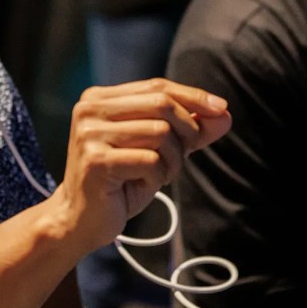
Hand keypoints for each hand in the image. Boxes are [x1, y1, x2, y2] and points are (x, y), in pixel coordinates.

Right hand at [51, 79, 230, 251]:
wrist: (81, 220)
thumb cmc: (120, 182)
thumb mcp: (157, 150)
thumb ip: (188, 130)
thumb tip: (225, 114)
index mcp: (99, 98)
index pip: (157, 87)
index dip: (193, 96)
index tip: (221, 109)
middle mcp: (90, 109)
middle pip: (161, 104)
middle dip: (186, 131)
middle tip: (182, 156)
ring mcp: (90, 134)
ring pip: (160, 132)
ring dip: (172, 160)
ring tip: (159, 175)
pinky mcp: (96, 161)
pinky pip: (150, 160)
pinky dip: (157, 177)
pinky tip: (142, 187)